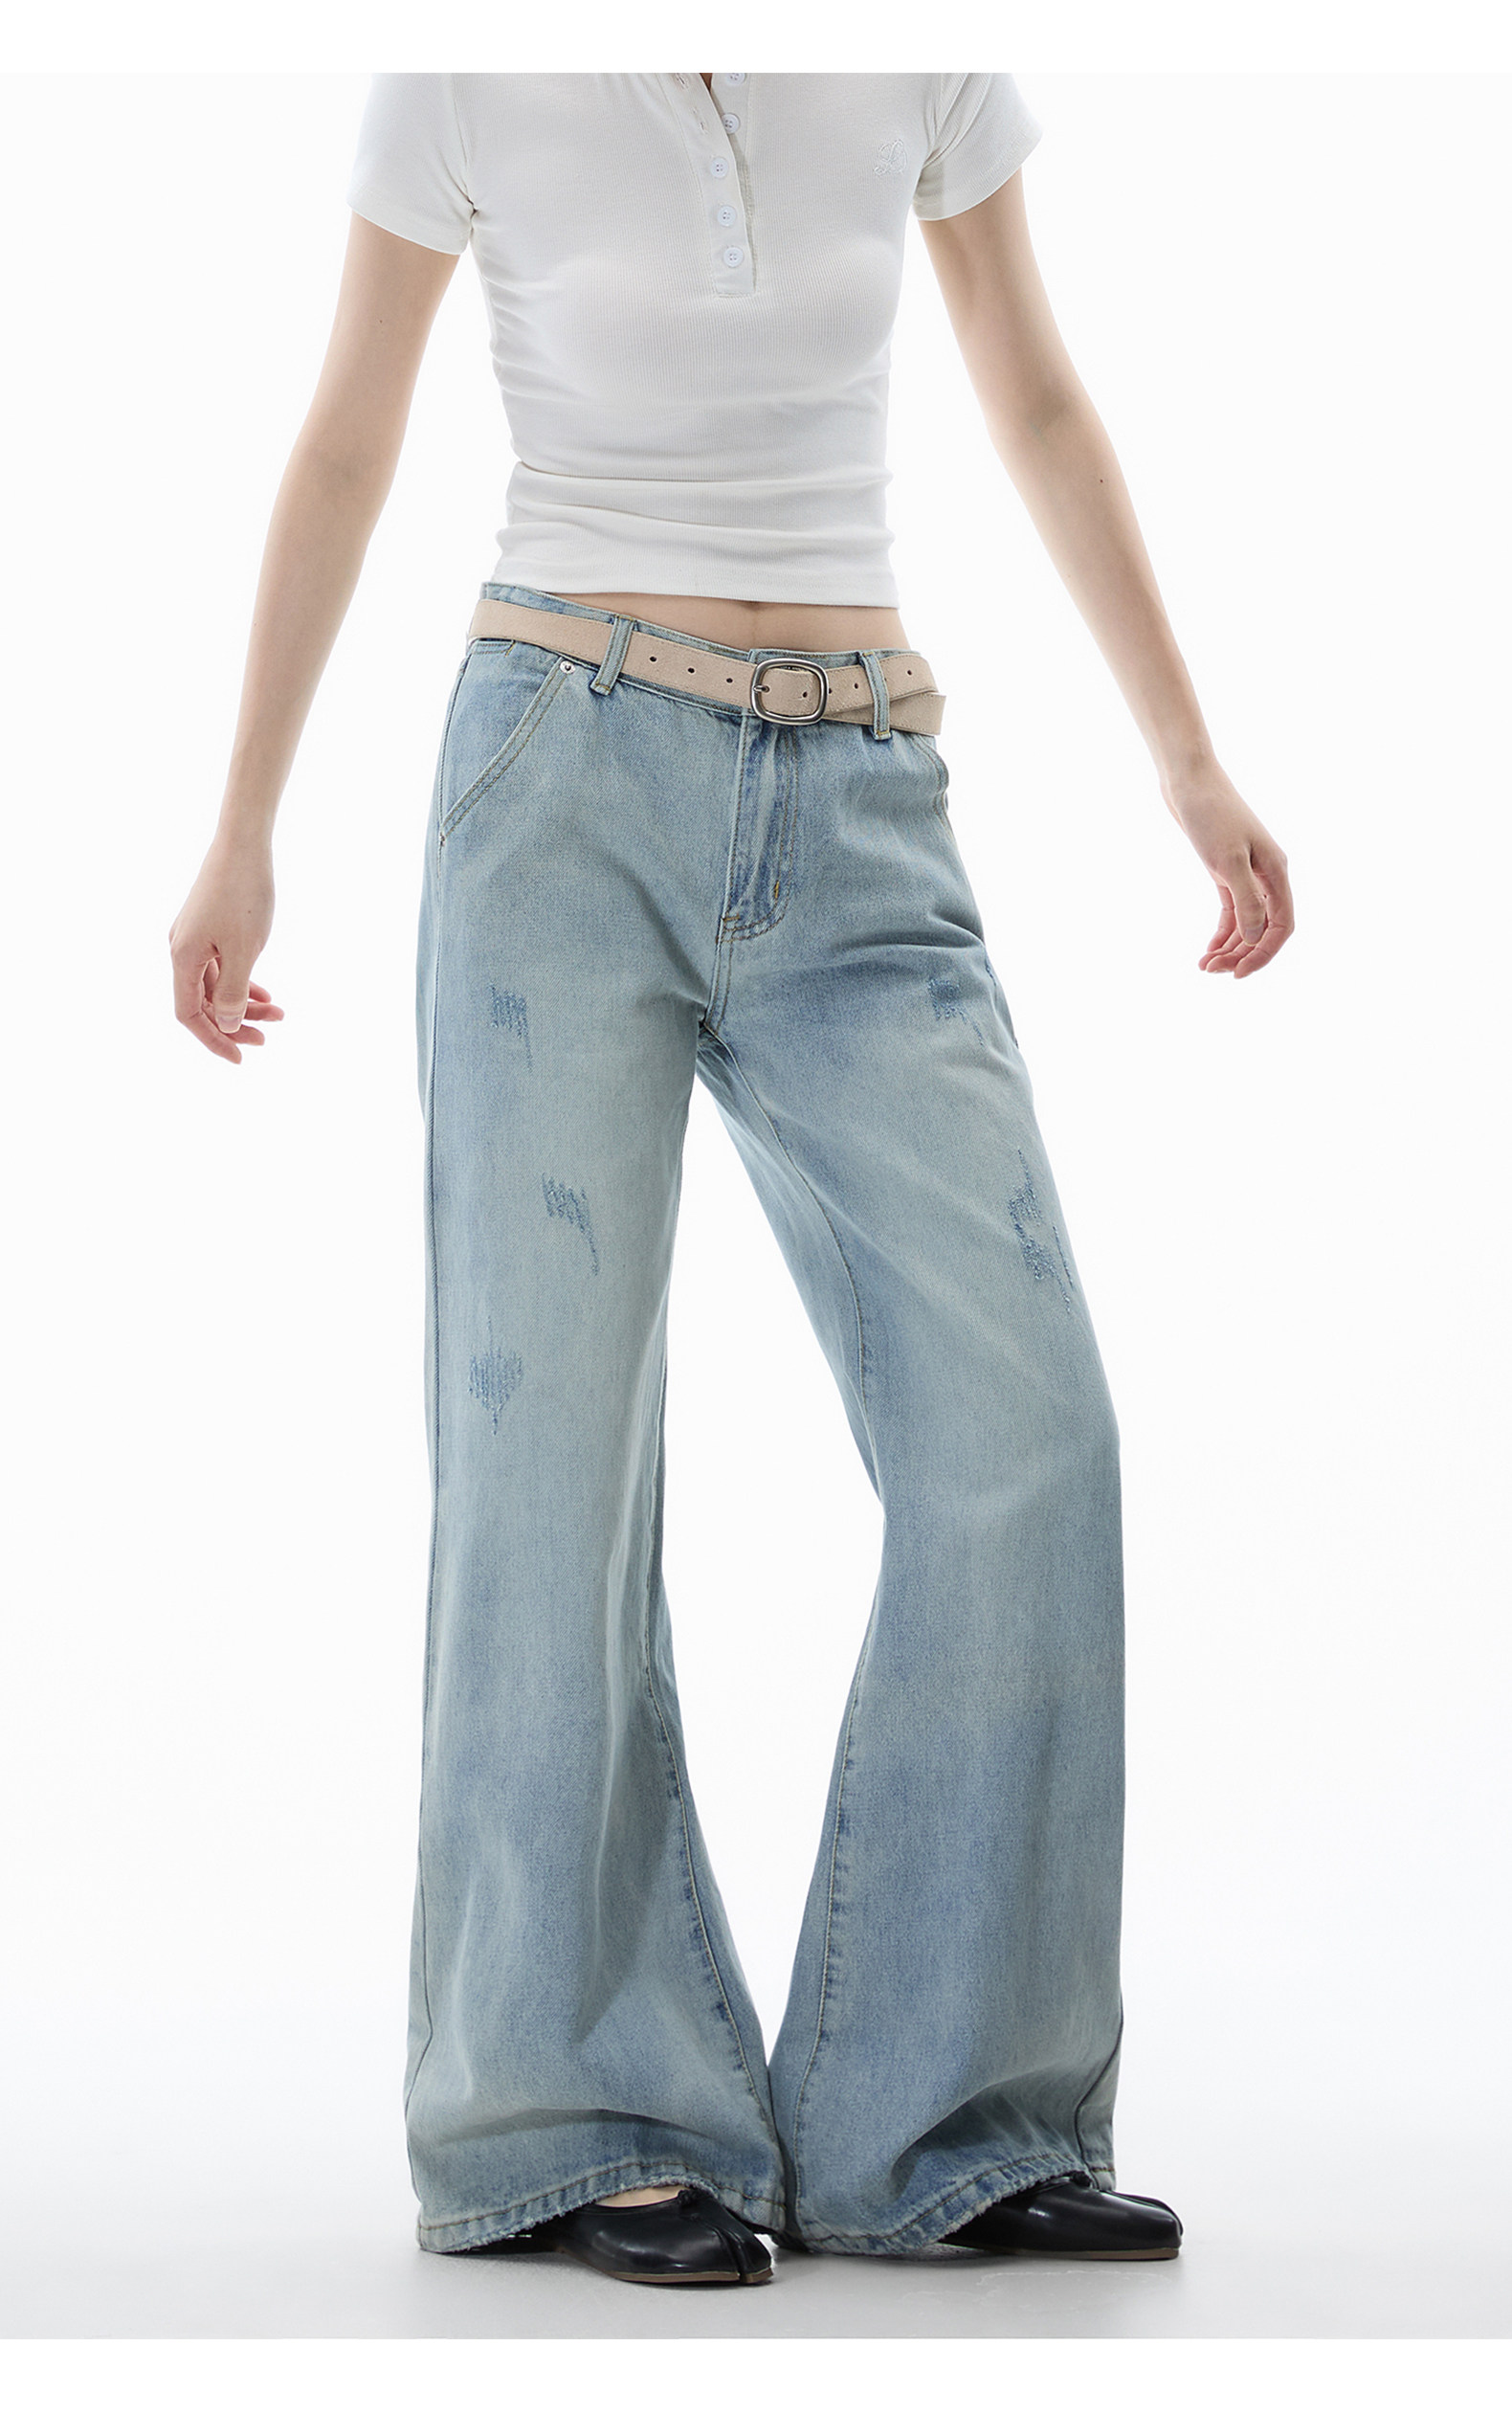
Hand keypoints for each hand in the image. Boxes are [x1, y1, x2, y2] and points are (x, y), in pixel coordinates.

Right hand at [169, 833, 283, 1062]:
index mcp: (182, 958)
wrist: (244, 843)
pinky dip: (242, 982)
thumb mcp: (243, 950)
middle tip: (268, 1038)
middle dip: (235, 1024)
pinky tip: (266, 993)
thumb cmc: (244, 894)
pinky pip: (221, 966)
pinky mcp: (208, 926)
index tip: (241, 1057)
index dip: (214, 1039)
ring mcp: (194, 937)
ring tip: (279, 1014)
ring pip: (216, 985)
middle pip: (202, 1003)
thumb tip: (228, 1025)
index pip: (189, 1014)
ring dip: (245, 1003)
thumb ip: (233, 992)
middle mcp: (181, 949)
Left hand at [1164, 760, 1293, 978]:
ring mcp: (1247, 873)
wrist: (1189, 782)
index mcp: (1276, 872)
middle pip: (1265, 928)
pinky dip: (1222, 931)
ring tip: (1204, 965)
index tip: (1238, 973)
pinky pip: (1232, 911)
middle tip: (1212, 971)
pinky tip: (1208, 948)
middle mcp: (1267, 875)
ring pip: (1247, 923)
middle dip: (1243, 954)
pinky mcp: (1226, 871)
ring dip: (1230, 947)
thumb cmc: (1210, 815)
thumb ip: (1246, 899)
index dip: (1264, 953)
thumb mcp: (1227, 860)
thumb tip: (1255, 938)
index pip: (1282, 925)